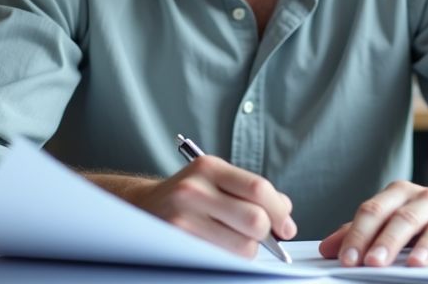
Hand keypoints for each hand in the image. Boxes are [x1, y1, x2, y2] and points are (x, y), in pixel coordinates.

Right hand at [127, 155, 296, 257]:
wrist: (140, 208)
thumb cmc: (187, 197)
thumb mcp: (214, 180)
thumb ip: (251, 191)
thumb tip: (285, 212)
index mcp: (208, 167)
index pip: (258, 188)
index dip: (280, 211)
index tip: (286, 226)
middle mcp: (194, 190)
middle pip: (255, 220)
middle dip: (267, 234)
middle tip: (266, 237)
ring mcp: (183, 219)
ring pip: (243, 246)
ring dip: (248, 250)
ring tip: (234, 241)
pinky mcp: (178, 244)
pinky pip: (223, 260)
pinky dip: (230, 259)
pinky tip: (220, 248)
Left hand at [318, 180, 427, 267]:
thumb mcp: (397, 215)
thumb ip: (363, 231)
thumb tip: (327, 249)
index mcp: (401, 195)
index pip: (374, 211)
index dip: (358, 234)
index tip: (345, 259)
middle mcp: (427, 199)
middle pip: (403, 218)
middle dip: (387, 241)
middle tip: (371, 262)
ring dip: (425, 246)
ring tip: (413, 265)